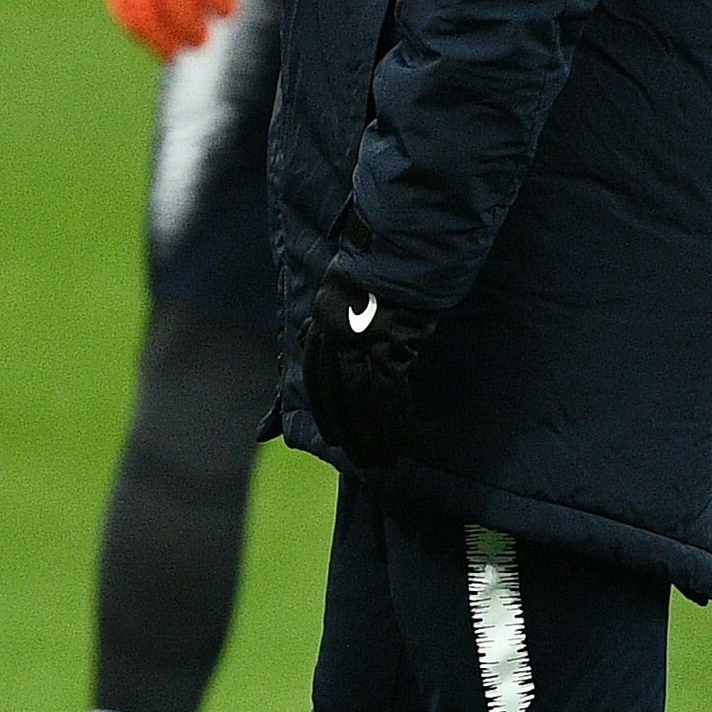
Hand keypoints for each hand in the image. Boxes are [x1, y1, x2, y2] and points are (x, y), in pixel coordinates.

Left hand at [300, 265, 434, 470]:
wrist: (397, 250)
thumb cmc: (375, 267)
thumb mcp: (337, 289)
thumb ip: (324, 318)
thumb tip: (306, 334)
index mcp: (322, 324)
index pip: (318, 380)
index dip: (327, 413)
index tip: (335, 438)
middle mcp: (336, 339)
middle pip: (340, 398)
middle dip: (352, 434)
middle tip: (363, 461)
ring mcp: (362, 345)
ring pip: (364, 403)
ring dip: (375, 436)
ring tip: (385, 461)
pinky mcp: (389, 348)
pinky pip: (391, 396)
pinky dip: (398, 423)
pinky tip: (405, 442)